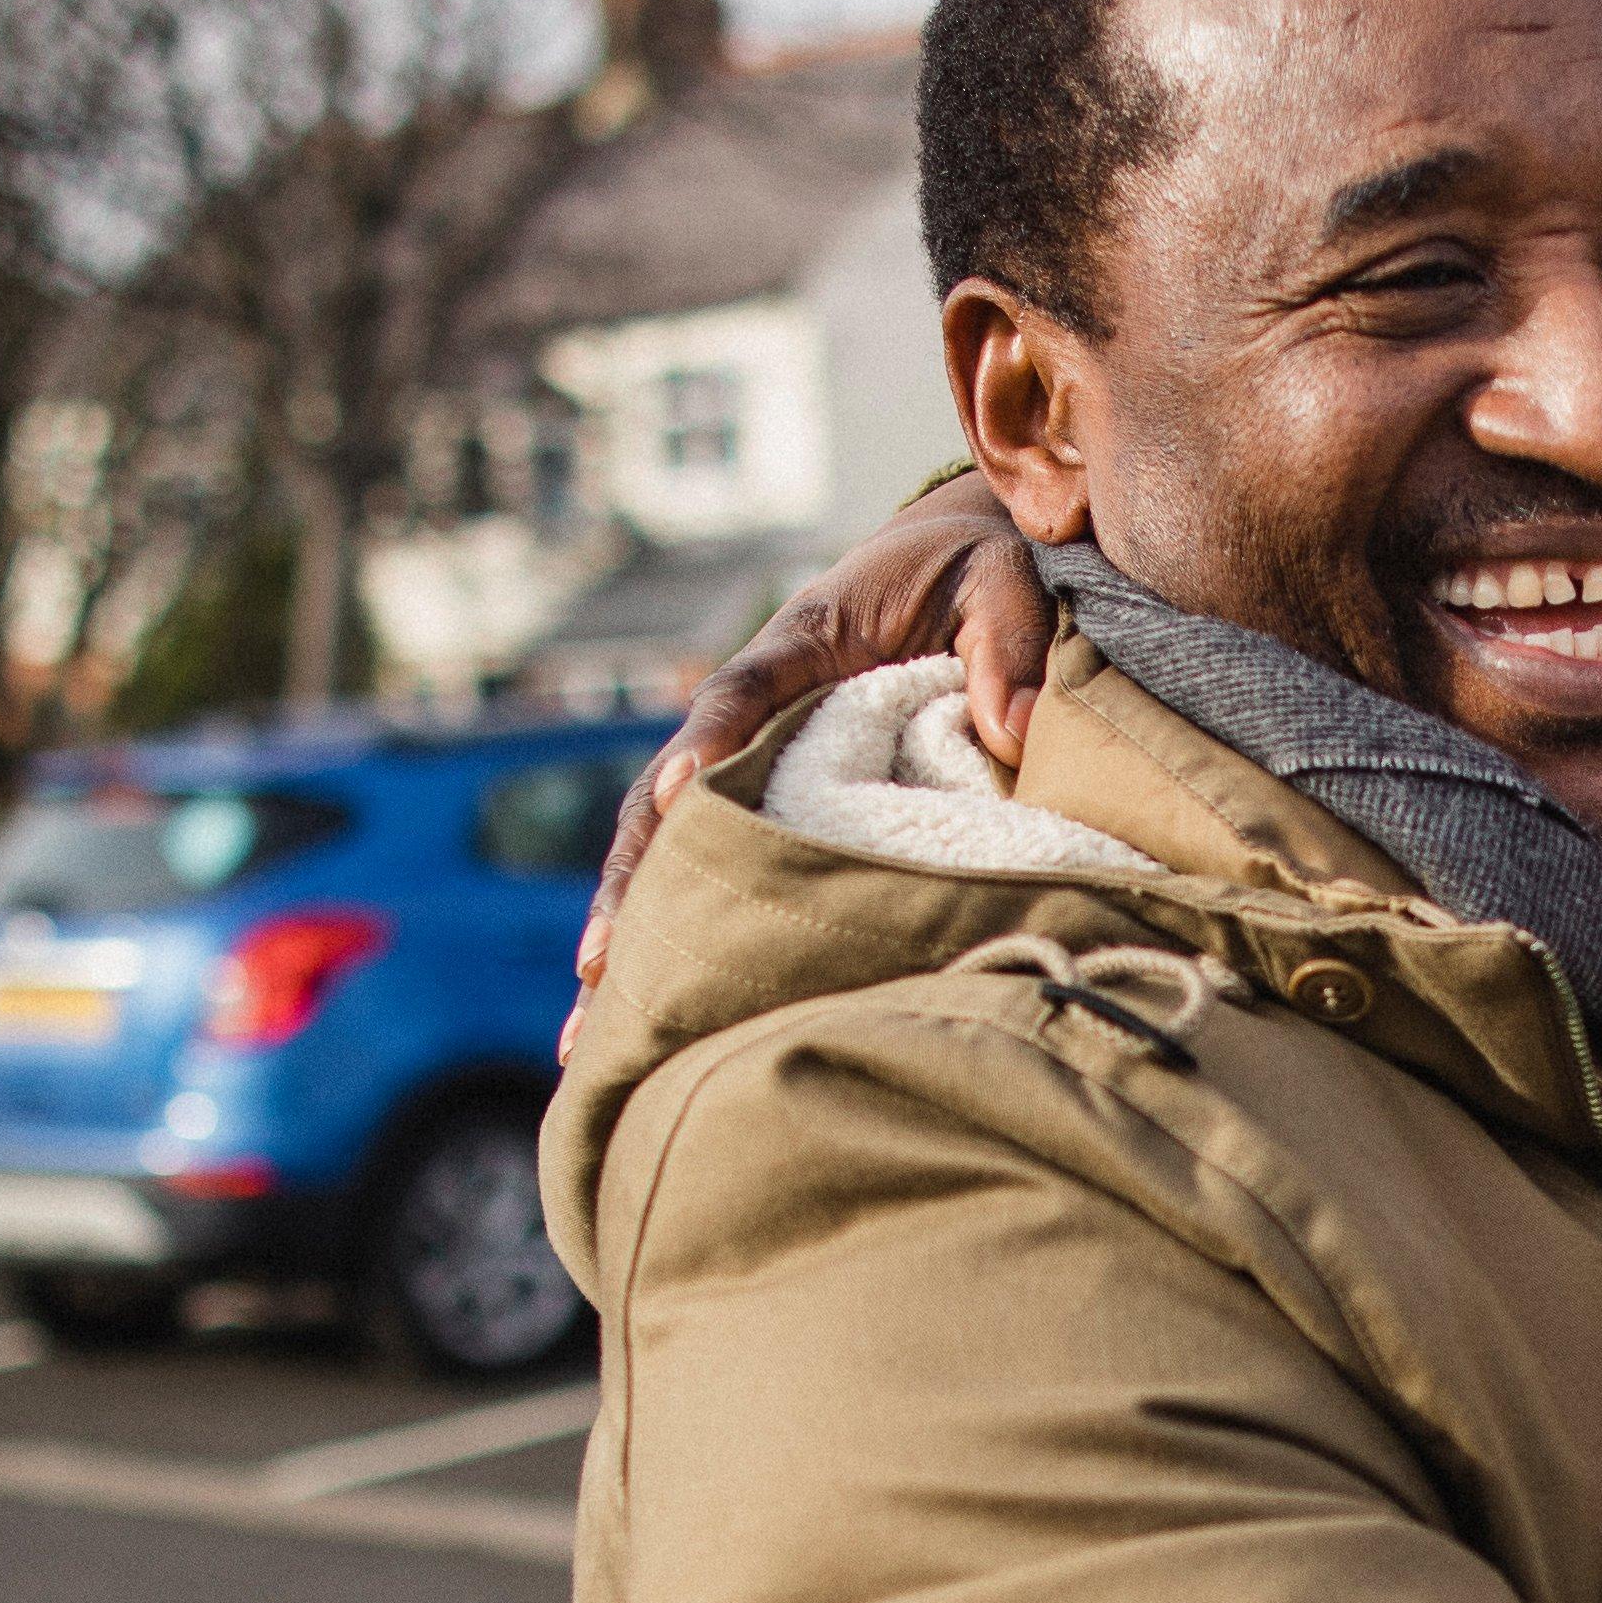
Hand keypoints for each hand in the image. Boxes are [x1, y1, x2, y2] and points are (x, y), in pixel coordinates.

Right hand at [575, 479, 1057, 991]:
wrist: (951, 573)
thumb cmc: (972, 574)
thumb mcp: (999, 581)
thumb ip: (1007, 643)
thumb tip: (1013, 730)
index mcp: (802, 642)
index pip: (744, 692)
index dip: (713, 739)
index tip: (685, 791)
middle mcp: (753, 709)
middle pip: (670, 794)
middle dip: (634, 877)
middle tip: (599, 962)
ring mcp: (749, 765)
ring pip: (670, 849)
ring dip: (631, 931)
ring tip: (588, 1029)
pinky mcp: (767, 808)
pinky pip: (710, 873)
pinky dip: (674, 940)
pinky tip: (638, 1022)